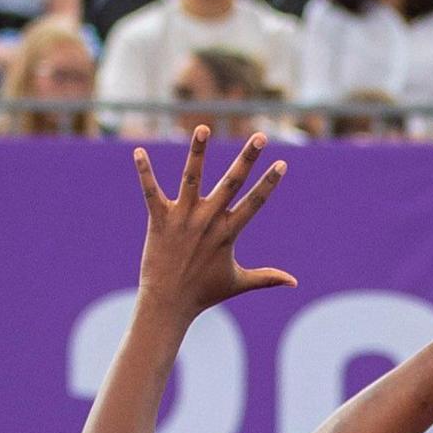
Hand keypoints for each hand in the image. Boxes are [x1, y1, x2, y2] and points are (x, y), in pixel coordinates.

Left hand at [130, 126, 296, 318]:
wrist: (168, 304)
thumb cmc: (204, 293)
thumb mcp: (238, 283)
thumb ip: (267, 278)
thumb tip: (294, 282)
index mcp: (227, 233)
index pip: (254, 203)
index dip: (269, 183)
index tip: (282, 163)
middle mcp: (207, 221)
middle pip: (231, 183)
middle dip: (247, 159)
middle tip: (259, 136)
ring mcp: (183, 218)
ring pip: (192, 178)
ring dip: (197, 152)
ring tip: (203, 128)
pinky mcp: (159, 220)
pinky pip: (150, 192)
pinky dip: (144, 172)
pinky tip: (138, 152)